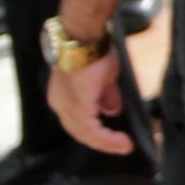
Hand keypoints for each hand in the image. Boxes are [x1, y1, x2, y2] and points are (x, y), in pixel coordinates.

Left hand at [47, 40, 137, 155]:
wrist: (83, 38)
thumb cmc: (93, 51)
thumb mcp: (103, 77)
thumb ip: (106, 96)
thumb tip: (112, 110)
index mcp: (63, 96)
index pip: (78, 121)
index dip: (97, 132)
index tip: (119, 138)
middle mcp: (59, 104)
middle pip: (79, 131)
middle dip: (102, 141)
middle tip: (122, 146)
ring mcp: (65, 106)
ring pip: (84, 133)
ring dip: (106, 142)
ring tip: (125, 145)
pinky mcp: (76, 107)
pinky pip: (91, 130)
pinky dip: (107, 138)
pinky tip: (123, 141)